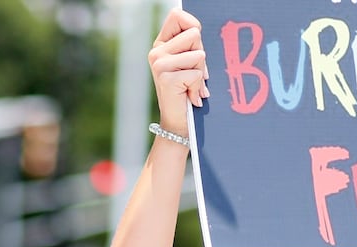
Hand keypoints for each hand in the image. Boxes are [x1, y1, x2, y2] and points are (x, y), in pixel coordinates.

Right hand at [149, 9, 208, 136]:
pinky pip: (197, 73)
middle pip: (194, 34)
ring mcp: (159, 64)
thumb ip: (190, 44)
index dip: (193, 26)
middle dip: (201, 55)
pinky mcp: (166, 78)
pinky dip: (198, 87)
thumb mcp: (187, 62)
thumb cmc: (186, 90)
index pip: (177, 15)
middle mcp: (156, 52)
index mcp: (160, 45)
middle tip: (192, 74)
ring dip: (201, 73)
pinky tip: (189, 95)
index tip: (193, 45)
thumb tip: (196, 30)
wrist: (177, 122)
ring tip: (190, 85)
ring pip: (199, 54)